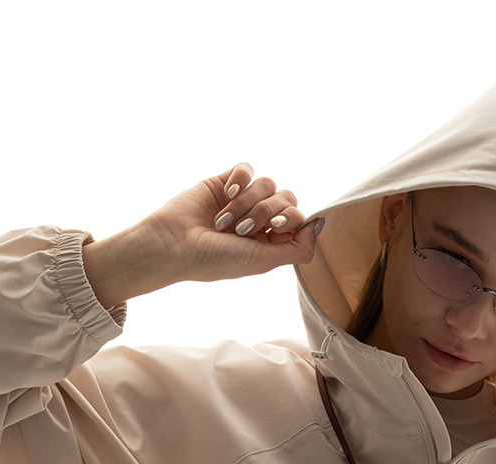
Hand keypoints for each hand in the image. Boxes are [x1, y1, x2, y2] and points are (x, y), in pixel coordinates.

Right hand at [140, 162, 320, 284]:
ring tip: (225, 220)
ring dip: (248, 202)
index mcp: (270, 242)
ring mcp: (242, 200)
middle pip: (286, 198)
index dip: (290, 220)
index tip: (273, 230)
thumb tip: (320, 224)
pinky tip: (228, 193)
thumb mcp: (264, 262)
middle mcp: (259, 220)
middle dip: (266, 212)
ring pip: (267, 183)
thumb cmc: (215, 260)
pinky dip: (241, 179)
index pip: (298, 218)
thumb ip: (298, 248)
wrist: (175, 245)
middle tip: (243, 229)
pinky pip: (247, 168)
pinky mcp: (225, 182)